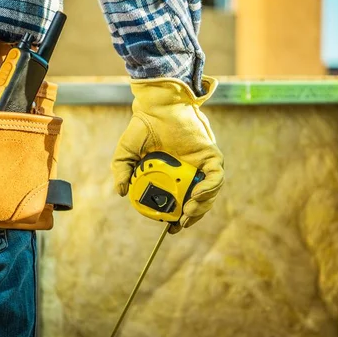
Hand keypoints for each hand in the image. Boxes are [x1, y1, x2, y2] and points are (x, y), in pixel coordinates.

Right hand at [112, 76, 223, 232]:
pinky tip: (196, 196)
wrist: (156, 107)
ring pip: (210, 193)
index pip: (180, 202)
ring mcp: (202, 164)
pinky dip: (209, 189)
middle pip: (198, 202)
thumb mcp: (126, 153)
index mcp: (173, 175)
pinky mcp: (211, 155)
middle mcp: (190, 171)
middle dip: (192, 217)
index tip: (170, 229)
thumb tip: (121, 192)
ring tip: (186, 213)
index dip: (177, 219)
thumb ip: (122, 172)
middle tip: (179, 224)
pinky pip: (216, 177)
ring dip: (201, 207)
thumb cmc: (143, 127)